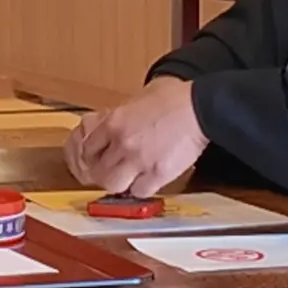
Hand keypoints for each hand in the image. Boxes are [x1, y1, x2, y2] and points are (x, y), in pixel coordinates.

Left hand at [65, 77, 208, 195]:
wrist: (201, 107)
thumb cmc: (175, 98)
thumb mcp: (140, 96)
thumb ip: (124, 111)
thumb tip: (118, 119)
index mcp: (114, 122)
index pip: (87, 148)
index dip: (91, 156)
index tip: (97, 159)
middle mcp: (122, 143)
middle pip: (97, 170)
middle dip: (103, 172)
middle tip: (112, 171)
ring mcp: (139, 160)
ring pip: (113, 185)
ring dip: (119, 183)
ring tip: (128, 179)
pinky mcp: (158, 174)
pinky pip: (139, 191)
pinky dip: (141, 189)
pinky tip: (147, 181)